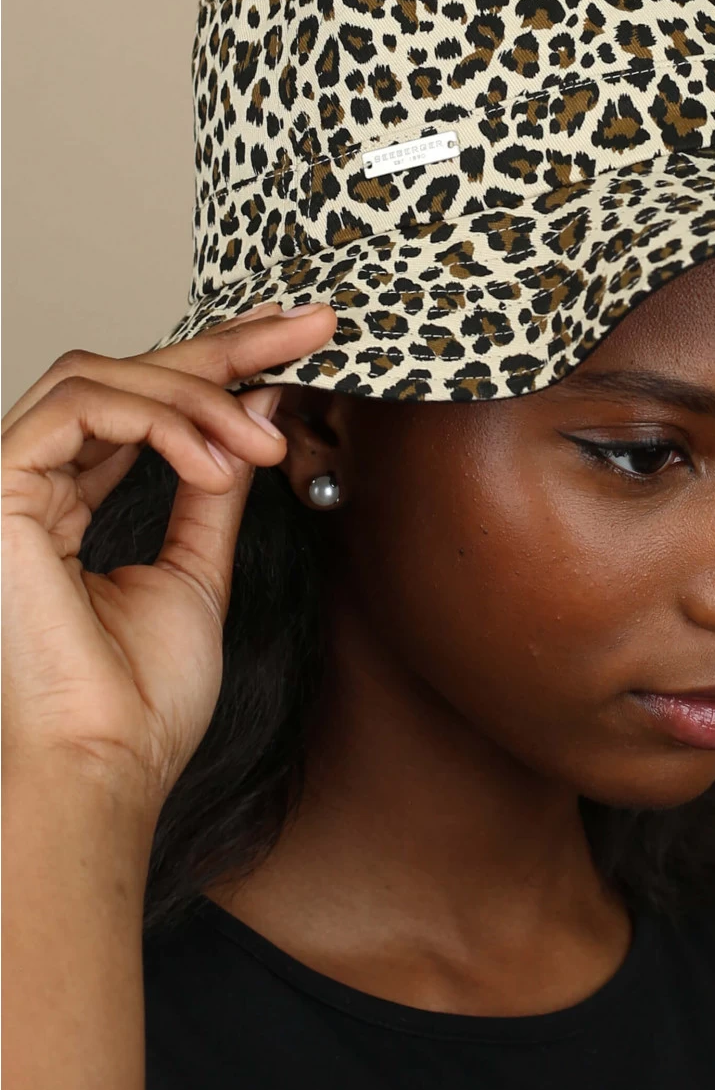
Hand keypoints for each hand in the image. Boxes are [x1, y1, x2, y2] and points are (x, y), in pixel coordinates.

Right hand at [0, 303, 337, 805]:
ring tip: (263, 444)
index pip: (147, 401)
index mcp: (73, 496)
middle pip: (126, 369)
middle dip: (228, 346)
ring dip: (200, 397)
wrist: (110, 760)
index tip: (298, 333)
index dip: (222, 359)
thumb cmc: (143, 691)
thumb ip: (214, 485)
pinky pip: (81, 409)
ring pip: (102, 375)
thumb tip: (256, 408)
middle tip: (309, 330)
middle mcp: (37, 479)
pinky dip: (160, 422)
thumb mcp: (199, 566)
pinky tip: (216, 461)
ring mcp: (10, 481)